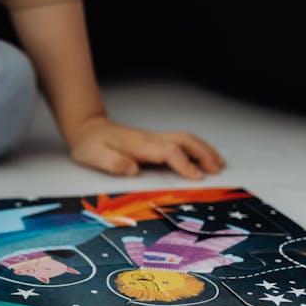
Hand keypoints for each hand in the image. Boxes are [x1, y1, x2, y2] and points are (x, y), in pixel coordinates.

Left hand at [66, 116, 223, 179]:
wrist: (87, 128)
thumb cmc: (89, 145)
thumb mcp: (93, 156)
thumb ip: (112, 162)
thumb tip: (133, 169)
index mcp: (139, 145)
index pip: (168, 151)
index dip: (183, 163)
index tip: (197, 177)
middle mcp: (150, 139)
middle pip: (184, 140)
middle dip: (203, 153)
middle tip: (218, 169)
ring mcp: (153, 138)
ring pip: (185, 138)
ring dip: (204, 149)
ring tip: (219, 164)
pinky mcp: (154, 141)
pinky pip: (180, 141)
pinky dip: (196, 148)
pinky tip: (203, 158)